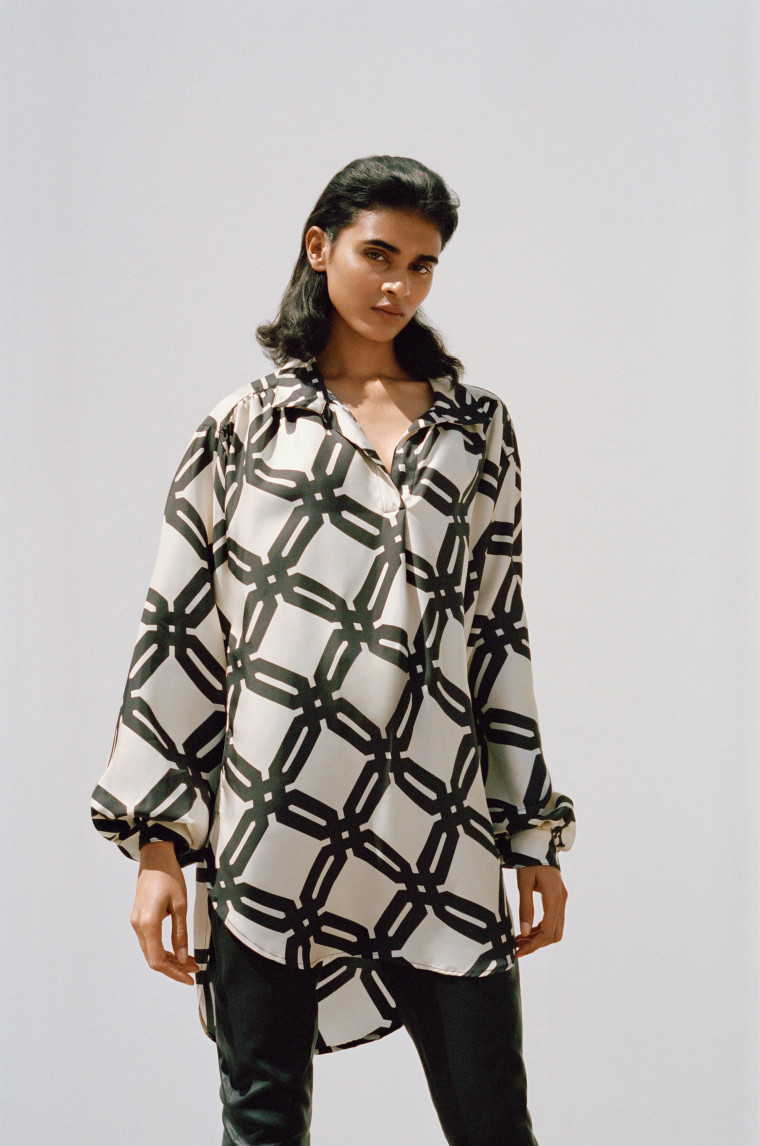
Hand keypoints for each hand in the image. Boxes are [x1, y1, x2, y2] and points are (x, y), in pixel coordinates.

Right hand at [130, 841, 199, 984]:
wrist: (154, 857)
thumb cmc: (169, 876)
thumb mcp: (180, 904)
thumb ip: (180, 933)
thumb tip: (183, 957)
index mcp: (148, 924)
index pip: (157, 960)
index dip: (174, 972)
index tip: (190, 977)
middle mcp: (138, 926)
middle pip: (153, 959)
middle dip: (174, 968)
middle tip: (194, 970)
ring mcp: (136, 922)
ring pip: (151, 951)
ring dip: (170, 959)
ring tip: (190, 961)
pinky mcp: (139, 918)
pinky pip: (149, 941)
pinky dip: (163, 949)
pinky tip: (178, 950)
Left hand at [514, 865, 567, 957]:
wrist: (538, 843)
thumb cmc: (528, 861)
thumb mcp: (523, 883)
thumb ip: (525, 907)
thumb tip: (524, 933)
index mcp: (554, 898)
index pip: (547, 932)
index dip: (533, 946)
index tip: (518, 952)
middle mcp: (561, 901)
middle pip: (554, 935)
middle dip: (536, 944)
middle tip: (517, 947)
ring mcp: (562, 899)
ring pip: (555, 929)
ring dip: (538, 938)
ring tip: (519, 940)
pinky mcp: (558, 898)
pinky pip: (553, 920)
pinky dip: (541, 928)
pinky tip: (527, 930)